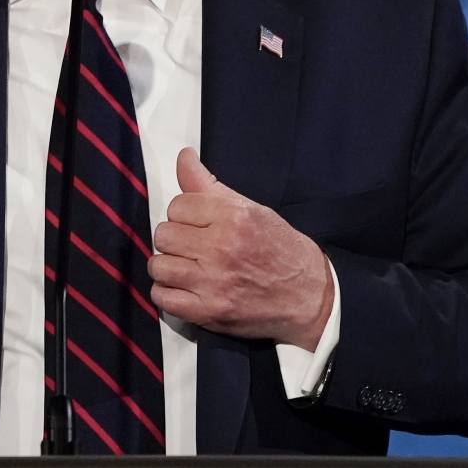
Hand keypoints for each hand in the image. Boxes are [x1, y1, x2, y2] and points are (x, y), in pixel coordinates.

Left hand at [148, 148, 333, 348]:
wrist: (309, 295)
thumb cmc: (280, 249)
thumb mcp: (251, 209)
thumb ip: (210, 185)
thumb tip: (184, 156)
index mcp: (233, 217)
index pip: (177, 206)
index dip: (184, 215)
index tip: (197, 225)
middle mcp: (222, 248)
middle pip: (164, 235)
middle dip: (175, 239)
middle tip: (193, 247)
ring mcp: (214, 282)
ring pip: (158, 265)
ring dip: (168, 266)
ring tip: (187, 267)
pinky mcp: (209, 311)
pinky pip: (163, 298)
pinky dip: (167, 293)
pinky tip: (183, 288)